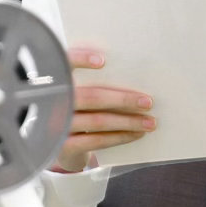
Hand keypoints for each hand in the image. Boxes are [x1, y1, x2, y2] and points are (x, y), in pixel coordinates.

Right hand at [53, 48, 156, 172]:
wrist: (65, 145)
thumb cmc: (81, 110)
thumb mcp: (82, 92)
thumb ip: (95, 80)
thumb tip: (134, 76)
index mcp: (59, 82)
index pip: (64, 64)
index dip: (80, 60)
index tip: (103, 61)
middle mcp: (55, 103)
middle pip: (91, 97)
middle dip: (123, 99)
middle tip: (148, 102)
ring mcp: (59, 126)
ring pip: (98, 121)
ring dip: (128, 121)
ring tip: (149, 122)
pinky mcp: (66, 146)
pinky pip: (97, 141)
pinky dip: (120, 137)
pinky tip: (136, 134)